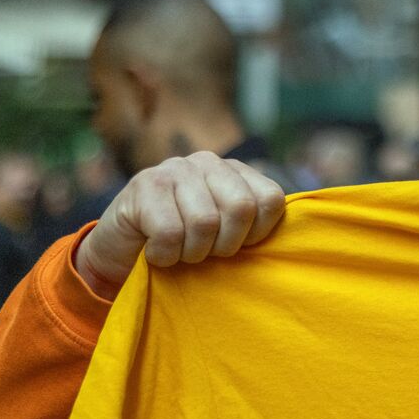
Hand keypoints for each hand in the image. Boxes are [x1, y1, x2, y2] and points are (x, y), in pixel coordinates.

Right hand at [74, 152, 285, 299]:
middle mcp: (208, 162)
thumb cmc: (183, 247)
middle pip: (241, 208)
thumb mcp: (224, 236)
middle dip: (225, 245)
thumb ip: (254, 228)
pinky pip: (170, 233)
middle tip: (205, 254)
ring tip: (180, 253)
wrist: (120, 251)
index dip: (258, 235)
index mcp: (236, 172)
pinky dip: (165, 256)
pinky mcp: (144, 184)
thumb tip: (297, 241)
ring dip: (192, 254)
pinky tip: (156, 253)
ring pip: (205, 223)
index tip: (237, 248)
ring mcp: (175, 168)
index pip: (271, 200)